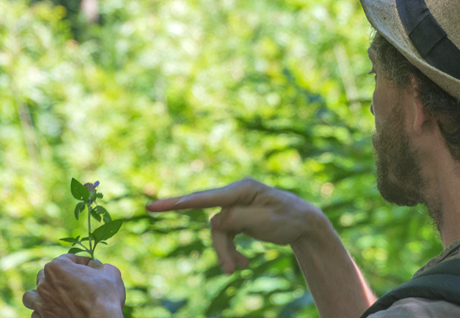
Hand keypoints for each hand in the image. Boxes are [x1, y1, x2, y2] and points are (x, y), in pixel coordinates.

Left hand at [23, 254, 124, 317]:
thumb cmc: (105, 296)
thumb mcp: (110, 272)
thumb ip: (98, 265)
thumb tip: (94, 266)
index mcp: (57, 267)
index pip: (68, 258)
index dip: (82, 262)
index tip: (91, 268)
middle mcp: (44, 284)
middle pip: (47, 275)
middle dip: (60, 276)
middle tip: (76, 283)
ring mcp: (41, 304)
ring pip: (32, 295)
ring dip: (41, 295)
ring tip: (53, 298)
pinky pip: (36, 314)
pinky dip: (43, 313)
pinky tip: (55, 312)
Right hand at [145, 177, 328, 273]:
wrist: (304, 224)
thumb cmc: (288, 218)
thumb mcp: (265, 222)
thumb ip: (237, 219)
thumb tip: (215, 221)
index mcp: (242, 189)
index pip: (206, 198)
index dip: (179, 204)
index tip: (155, 207)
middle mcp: (235, 195)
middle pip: (214, 222)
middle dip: (216, 245)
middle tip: (218, 264)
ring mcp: (235, 207)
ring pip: (219, 234)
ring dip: (227, 253)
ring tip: (239, 270)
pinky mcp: (237, 218)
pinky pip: (226, 237)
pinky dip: (232, 252)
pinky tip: (243, 265)